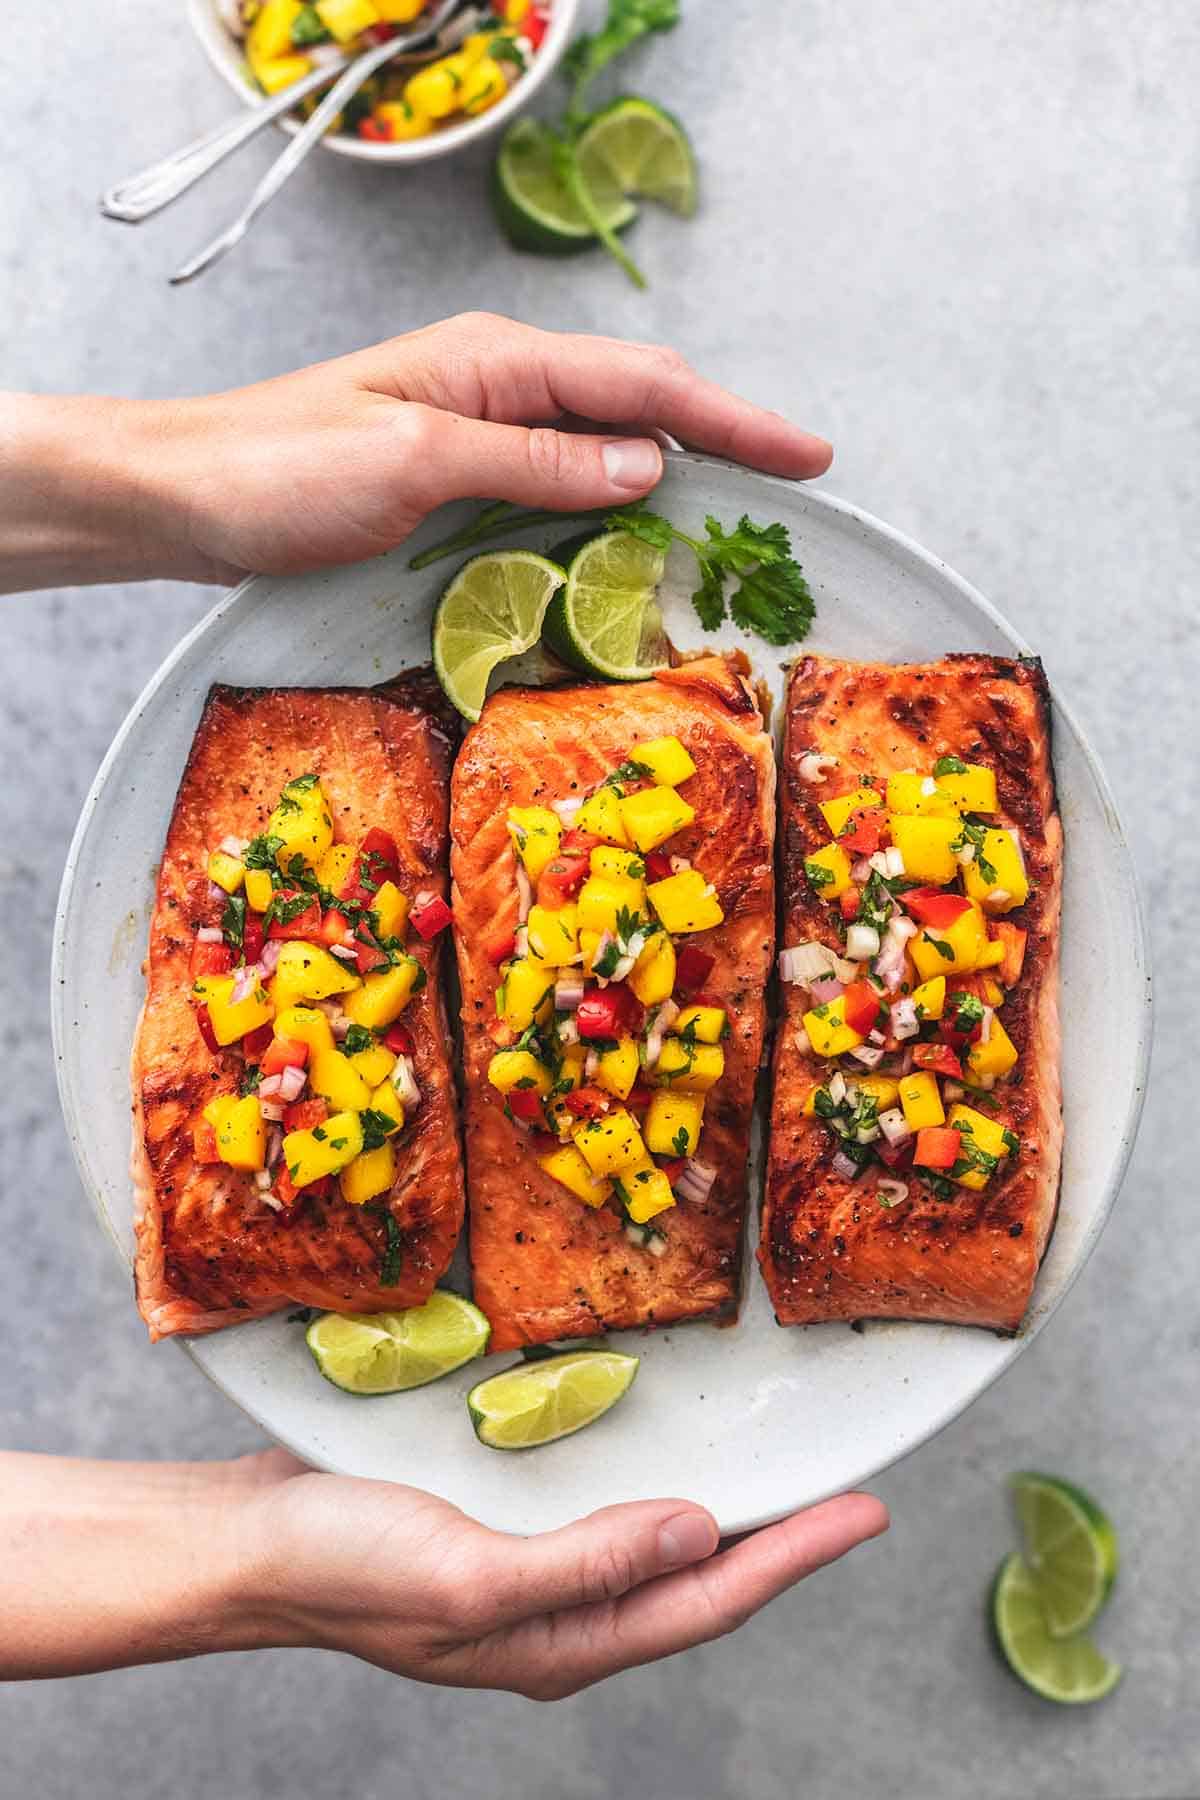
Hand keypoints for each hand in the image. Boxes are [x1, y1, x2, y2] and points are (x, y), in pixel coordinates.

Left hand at [0, 314, 831, 594]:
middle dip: (722, 446)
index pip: (642, 385)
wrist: (186, 497)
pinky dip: (610, 516)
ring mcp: (479, 432)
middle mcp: (498, 386)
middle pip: (637, 410)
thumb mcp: (416, 460)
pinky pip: (558, 490)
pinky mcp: (458, 480)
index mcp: (496, 360)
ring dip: (673, 484)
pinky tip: (636, 546)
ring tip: (743, 528)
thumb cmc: (282, 469)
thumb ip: (533, 460)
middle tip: (796, 498)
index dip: (733, 421)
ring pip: (602, 453)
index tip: (809, 456)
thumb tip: (647, 465)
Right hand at [241, 1450, 886, 1697]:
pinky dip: (650, 1480)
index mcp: (560, 1640)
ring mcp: (528, 1568)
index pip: (707, 1601)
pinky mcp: (499, 1522)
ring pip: (653, 1543)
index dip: (794, 1558)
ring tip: (785, 1477)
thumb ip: (588, 1562)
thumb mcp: (469, 1574)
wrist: (244, 1542)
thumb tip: (701, 1534)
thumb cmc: (342, 1565)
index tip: (867, 1513)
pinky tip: (660, 1447)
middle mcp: (558, 1611)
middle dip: (781, 1542)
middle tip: (852, 1498)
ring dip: (723, 1511)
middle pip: (696, 1580)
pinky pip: (600, 1507)